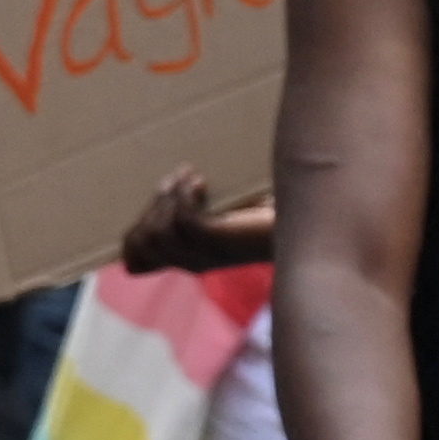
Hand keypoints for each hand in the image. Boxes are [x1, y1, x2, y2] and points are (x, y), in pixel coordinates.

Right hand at [120, 165, 272, 275]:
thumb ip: (195, 204)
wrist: (305, 219)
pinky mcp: (217, 240)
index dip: (133, 232)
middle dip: (152, 206)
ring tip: (191, 176)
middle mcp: (191, 263)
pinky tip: (201, 181)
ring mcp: (203, 255)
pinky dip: (184, 196)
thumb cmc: (264, 211)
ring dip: (169, 197)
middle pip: (142, 242)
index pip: (136, 262)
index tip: (162, 193)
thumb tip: (172, 179)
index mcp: (187, 259)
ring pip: (159, 230)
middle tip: (175, 179)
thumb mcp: (221, 208)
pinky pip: (182, 219)